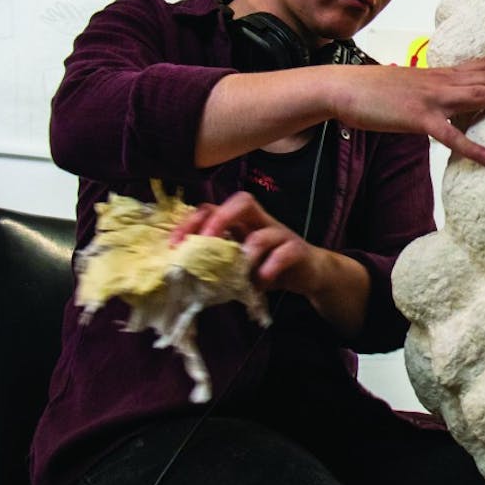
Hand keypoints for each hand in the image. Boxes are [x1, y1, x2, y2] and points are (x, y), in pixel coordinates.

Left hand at [171, 193, 371, 335]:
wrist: (310, 274)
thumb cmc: (267, 268)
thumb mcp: (238, 265)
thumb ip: (217, 265)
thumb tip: (180, 278)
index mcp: (240, 223)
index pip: (213, 208)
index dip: (192, 221)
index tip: (174, 245)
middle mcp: (260, 222)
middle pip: (242, 201)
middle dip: (221, 219)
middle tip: (207, 242)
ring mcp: (281, 235)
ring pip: (265, 231)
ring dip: (249, 252)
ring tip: (239, 273)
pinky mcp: (298, 251)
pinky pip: (285, 253)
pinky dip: (270, 268)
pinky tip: (260, 283)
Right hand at [332, 54, 484, 165]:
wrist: (345, 88)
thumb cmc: (377, 91)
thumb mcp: (414, 87)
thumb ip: (437, 94)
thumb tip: (452, 105)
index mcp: (444, 74)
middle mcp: (444, 81)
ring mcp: (433, 98)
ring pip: (481, 96)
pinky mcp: (417, 118)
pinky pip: (448, 135)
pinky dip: (470, 146)